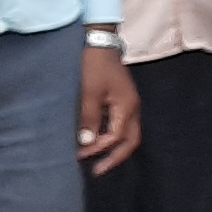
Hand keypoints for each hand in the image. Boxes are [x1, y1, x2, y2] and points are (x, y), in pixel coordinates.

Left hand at [77, 46, 141, 173]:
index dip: (98, 147)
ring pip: (126, 132)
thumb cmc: (94, 65)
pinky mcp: (120, 99)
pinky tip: (94, 137)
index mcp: (127, 106)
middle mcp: (132, 107)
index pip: (117, 136)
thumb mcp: (89, 92)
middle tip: (98, 170)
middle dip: (115, 156)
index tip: (79, 154)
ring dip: (111, 146)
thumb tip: (87, 142)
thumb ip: (89, 118)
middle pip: (130, 140)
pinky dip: (108, 134)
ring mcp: (128, 103)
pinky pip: (118, 123)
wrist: (98, 41)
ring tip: (93, 155)